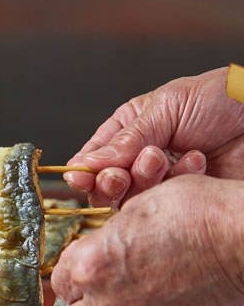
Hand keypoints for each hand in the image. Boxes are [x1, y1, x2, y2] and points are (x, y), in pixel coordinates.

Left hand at [51, 175, 243, 305]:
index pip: (58, 280)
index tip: (79, 266)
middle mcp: (107, 303)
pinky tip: (162, 294)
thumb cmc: (195, 216)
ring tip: (141, 283)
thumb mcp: (134, 208)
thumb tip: (98, 248)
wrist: (241, 240)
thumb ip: (104, 238)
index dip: (70, 271)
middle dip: (88, 294)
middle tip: (108, 277)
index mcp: (90, 267)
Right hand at [64, 67, 243, 206]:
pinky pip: (161, 206)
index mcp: (129, 129)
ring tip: (163, 160)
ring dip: (144, 180)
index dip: (83, 170)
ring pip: (130, 199)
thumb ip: (127, 138)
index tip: (80, 177)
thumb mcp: (168, 106)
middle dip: (110, 181)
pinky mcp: (182, 201)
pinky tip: (196, 164)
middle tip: (121, 174)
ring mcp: (161, 182)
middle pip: (105, 185)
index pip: (92, 157)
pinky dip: (176, 185)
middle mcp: (139, 158)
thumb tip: (89, 163)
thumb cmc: (225, 100)